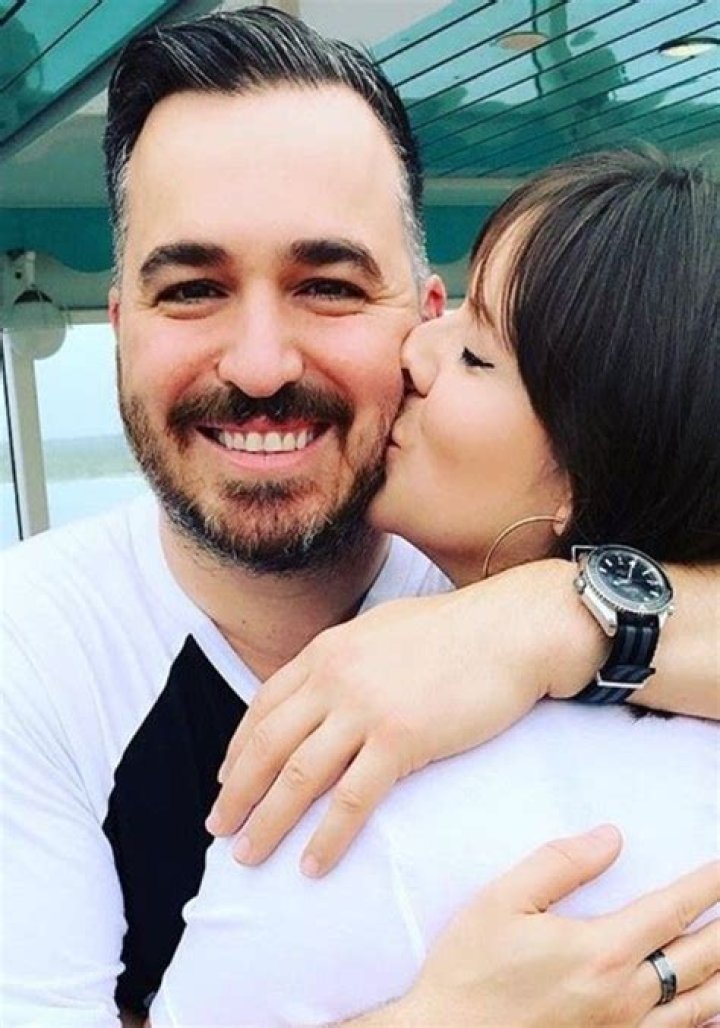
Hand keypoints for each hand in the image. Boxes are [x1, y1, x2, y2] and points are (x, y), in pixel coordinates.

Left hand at [207, 560, 605, 874]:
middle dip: (236, 792)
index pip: (264, 705)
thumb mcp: (382, 629)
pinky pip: (353, 799)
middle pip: (268, 744)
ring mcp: (365, 708)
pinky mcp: (401, 738)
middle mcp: (335, 677)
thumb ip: (346, 657)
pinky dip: (327, 837)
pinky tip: (313, 865)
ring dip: (267, 821)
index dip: (239, 748)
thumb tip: (326, 682)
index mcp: (328, 650)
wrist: (510, 628)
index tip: (225, 780)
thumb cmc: (456, 631)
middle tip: (217, 828)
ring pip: (299, 775)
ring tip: (247, 854)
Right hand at [393, 826, 719, 1027]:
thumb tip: (610, 838)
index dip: (706, 885)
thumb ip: (558, 863)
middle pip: (700, 958)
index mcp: (600, 951)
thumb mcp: (501, 902)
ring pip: (700, 1003)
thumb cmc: (470, 971)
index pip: (672, 909)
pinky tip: (712, 1007)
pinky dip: (704, 1018)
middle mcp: (624, 996)